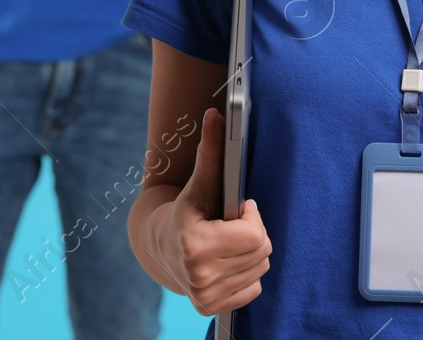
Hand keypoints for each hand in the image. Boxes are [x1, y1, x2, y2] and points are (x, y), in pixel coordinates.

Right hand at [171, 108, 270, 314]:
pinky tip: (228, 260)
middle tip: (233, 225)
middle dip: (254, 233)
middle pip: (262, 251)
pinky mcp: (210, 308)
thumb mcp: (200, 181)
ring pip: (260, 268)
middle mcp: (199, 275)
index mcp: (195, 244)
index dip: (252, 217)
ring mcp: (204, 295)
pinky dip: (247, 273)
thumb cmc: (188, 209)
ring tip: (229, 241)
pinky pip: (254, 289)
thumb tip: (216, 114)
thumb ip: (211, 149)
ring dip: (251, 252)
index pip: (256, 235)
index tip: (240, 209)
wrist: (160, 246)